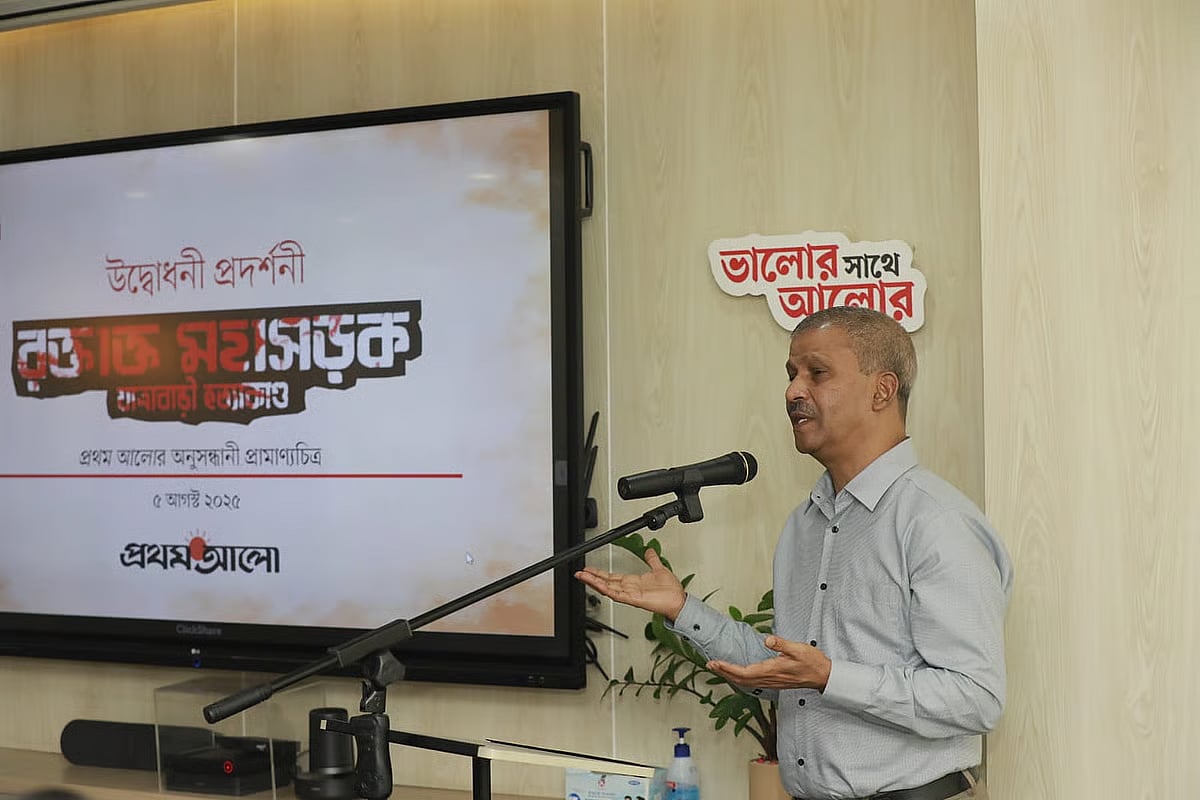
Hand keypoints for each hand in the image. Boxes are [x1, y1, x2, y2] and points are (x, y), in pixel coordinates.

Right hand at [574, 548, 686, 620]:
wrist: (678, 600)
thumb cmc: (670, 590)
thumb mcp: (659, 569)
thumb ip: (652, 560)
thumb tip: (649, 551)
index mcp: (633, 582)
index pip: (611, 577)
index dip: (599, 573)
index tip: (589, 569)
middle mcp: (629, 589)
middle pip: (605, 582)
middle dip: (591, 577)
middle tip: (579, 572)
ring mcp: (630, 595)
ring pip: (608, 588)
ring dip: (594, 582)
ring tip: (583, 577)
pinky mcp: (634, 599)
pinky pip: (617, 595)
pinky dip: (607, 590)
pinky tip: (599, 585)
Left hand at [706, 635, 831, 690]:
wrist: (823, 676)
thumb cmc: (811, 662)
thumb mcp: (798, 649)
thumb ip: (782, 644)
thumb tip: (767, 639)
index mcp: (771, 670)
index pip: (744, 672)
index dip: (728, 668)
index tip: (716, 662)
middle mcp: (769, 679)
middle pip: (741, 679)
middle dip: (724, 672)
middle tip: (711, 664)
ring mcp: (771, 682)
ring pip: (745, 682)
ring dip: (731, 676)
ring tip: (720, 668)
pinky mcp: (774, 682)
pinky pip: (752, 682)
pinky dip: (741, 678)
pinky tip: (739, 673)